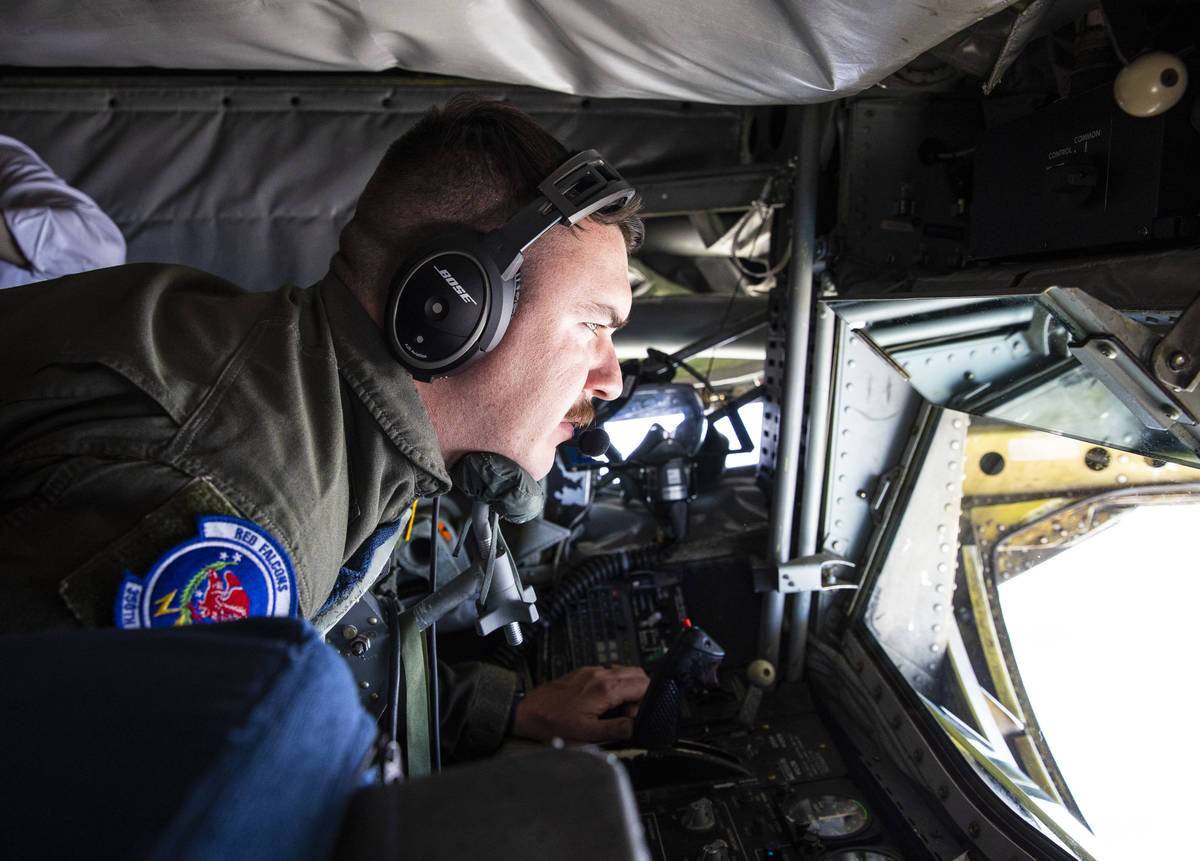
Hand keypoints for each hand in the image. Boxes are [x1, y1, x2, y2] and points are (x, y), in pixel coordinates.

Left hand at [511, 665, 649, 742]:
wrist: (529, 711)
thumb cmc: (553, 723)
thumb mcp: (587, 734)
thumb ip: (616, 730)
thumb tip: (635, 726)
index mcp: (605, 689)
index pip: (643, 685)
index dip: (646, 703)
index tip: (635, 717)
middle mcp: (600, 675)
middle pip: (638, 674)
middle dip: (641, 693)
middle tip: (629, 713)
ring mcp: (591, 671)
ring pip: (624, 671)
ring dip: (628, 688)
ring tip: (616, 709)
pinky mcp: (584, 673)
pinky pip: (609, 672)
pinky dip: (615, 685)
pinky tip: (604, 702)